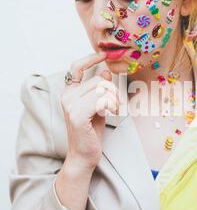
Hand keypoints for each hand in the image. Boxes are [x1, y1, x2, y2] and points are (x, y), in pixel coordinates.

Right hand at [61, 52, 120, 168]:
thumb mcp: (98, 106)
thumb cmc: (91, 132)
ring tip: (114, 110)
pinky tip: (111, 113)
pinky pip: (101, 100)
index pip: (76, 67)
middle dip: (113, 91)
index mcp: (69, 92)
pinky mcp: (77, 116)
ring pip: (101, 89)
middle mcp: (67, 96)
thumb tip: (106, 72)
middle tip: (117, 104)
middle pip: (98, 80)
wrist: (84, 155)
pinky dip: (111, 105)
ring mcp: (70, 106)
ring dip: (114, 99)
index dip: (90, 59)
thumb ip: (99, 90)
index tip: (103, 55)